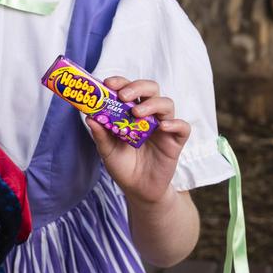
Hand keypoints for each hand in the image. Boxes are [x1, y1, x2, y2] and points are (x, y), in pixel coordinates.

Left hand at [86, 77, 190, 205]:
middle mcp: (149, 115)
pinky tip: (162, 127)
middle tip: (123, 96)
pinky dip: (175, 123)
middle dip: (137, 87)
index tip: (108, 83)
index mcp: (130, 112)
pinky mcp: (175, 141)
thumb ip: (100, 134)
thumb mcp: (107, 150)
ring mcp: (163, 126)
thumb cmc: (123, 166)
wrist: (138, 189)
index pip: (129, 88)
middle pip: (150, 89)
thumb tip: (89, 117)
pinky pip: (182, 127)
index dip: (120, 82)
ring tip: (137, 114)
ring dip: (152, 104)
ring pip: (166, 103)